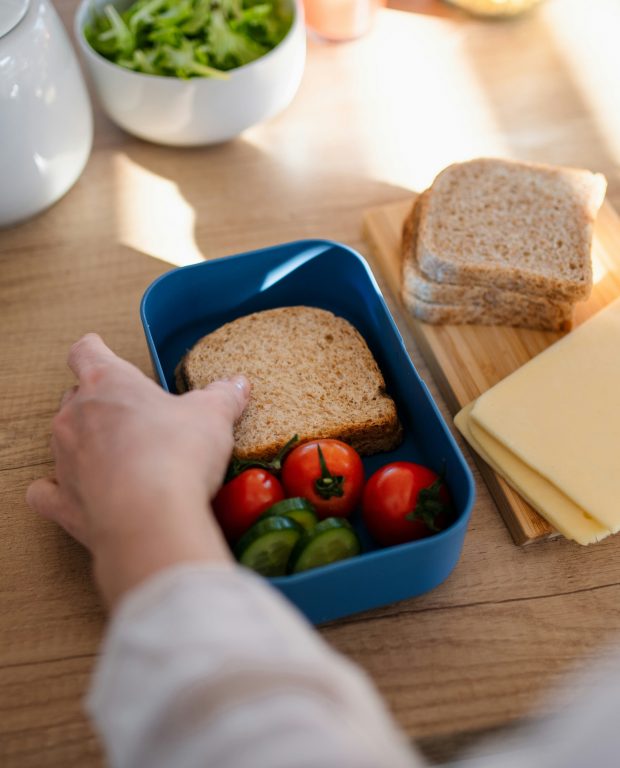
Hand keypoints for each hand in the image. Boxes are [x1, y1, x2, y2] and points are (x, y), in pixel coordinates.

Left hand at [26, 334, 249, 607]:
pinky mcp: (62, 501)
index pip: (87, 352)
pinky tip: (76, 493)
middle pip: (75, 397)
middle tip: (132, 416)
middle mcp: (76, 416)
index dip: (95, 350)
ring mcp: (64, 459)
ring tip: (118, 457)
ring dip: (85, 444)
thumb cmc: (177, 454)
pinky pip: (47, 492)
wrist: (151, 517)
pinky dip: (58, 490)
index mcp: (109, 383)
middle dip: (98, 403)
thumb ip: (222, 396)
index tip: (101, 351)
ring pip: (63, 440)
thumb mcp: (213, 416)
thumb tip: (237, 384)